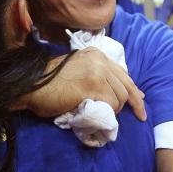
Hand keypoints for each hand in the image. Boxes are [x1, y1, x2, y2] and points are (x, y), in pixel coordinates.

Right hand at [18, 47, 146, 120]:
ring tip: (102, 113)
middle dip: (132, 103)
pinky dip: (107, 112)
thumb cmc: (50, 84)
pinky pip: (111, 103)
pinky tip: (97, 113)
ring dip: (114, 109)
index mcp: (96, 54)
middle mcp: (98, 59)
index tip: (140, 102)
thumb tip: (121, 94)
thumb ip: (98, 77)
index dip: (133, 90)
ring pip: (120, 96)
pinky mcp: (93, 85)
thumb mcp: (78, 72)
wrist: (32, 87)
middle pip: (125, 86)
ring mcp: (96, 71)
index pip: (123, 73)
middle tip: (137, 117)